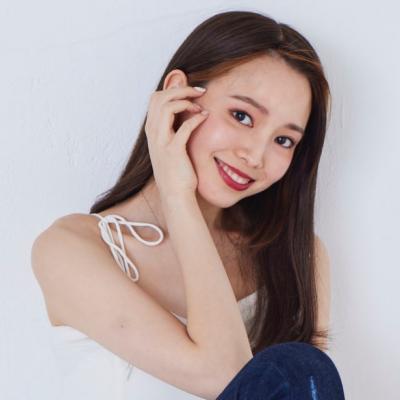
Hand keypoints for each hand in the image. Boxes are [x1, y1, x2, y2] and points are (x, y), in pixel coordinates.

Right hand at [144, 85, 208, 199]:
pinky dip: (196, 118)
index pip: (155, 98)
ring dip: (186, 101)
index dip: (173, 89)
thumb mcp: (169, 145)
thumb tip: (183, 110)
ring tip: (200, 106)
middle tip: (198, 92)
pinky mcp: (174, 150)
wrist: (174, 193)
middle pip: (159, 97)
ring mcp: (161, 141)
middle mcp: (153, 133)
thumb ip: (171, 127)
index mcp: (151, 130)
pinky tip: (205, 117)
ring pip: (167, 106)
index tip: (191, 93)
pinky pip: (184, 126)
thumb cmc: (175, 169)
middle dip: (180, 89)